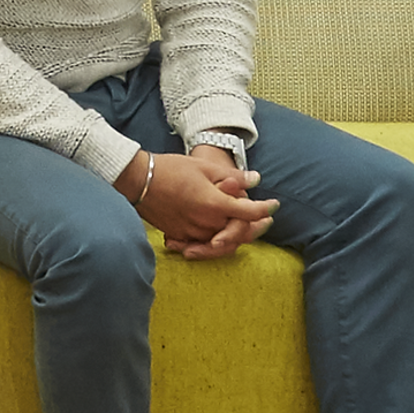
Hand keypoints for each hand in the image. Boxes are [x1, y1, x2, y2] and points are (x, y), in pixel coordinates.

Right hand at [126, 142, 275, 259]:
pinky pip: (206, 245)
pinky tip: (225, 235)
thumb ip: (232, 176)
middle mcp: (206, 223)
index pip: (248, 212)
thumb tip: (256, 179)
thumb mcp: (203, 167)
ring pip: (225, 242)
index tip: (274, 205)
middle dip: (256, 226)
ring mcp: (193, 233)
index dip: (264, 209)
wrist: (139, 181)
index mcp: (214, 204)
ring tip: (250, 228)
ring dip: (240, 236)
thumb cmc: (171, 169)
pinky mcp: (182, 237)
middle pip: (240, 233)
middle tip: (267, 220)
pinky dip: (219, 241)